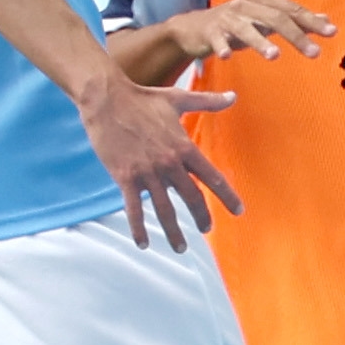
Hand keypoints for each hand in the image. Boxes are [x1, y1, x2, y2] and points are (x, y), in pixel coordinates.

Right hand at [77, 75, 242, 248]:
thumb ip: (208, 101)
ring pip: (165, 210)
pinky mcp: (125, 177)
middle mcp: (169, 163)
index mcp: (183, 146)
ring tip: (180, 248)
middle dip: (201, 217)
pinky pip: (134, 209)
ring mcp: (147, 172)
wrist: (106, 100)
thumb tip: (233, 96)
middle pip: (192, 198)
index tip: (238, 211)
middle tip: (206, 230)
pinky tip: (143, 243)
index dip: (227, 196)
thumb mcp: (178, 99)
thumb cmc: (143, 98)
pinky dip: (139, 228)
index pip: (212, 177)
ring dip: (173, 232)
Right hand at [163, 0, 335, 63]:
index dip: (311, 21)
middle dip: (296, 35)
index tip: (331, 33)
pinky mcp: (211, 31)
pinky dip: (222, 46)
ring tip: (274, 55)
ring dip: (260, 41)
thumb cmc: (237, 24)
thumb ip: (294, 20)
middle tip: (314, 53)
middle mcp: (247, 5)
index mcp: (263, 0)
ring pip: (247, 28)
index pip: (292, 10)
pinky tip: (227, 56)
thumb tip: (325, 20)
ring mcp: (228, 17)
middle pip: (275, 18)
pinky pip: (217, 39)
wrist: (196, 28)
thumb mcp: (266, 19)